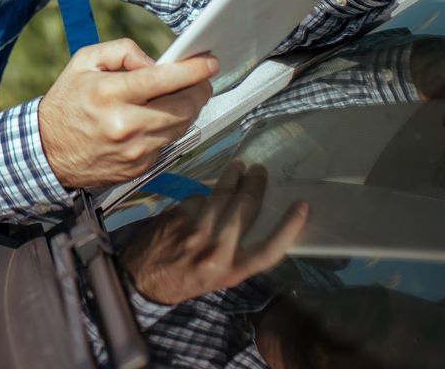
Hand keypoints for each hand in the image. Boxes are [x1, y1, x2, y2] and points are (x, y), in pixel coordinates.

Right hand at [37, 38, 216, 187]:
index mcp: (108, 93)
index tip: (209, 62)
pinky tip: (162, 116)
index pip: (162, 80)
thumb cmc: (67, 102)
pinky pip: (168, 142)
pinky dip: (171, 127)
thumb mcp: (84, 61)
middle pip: (182, 107)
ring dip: (190, 108)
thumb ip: (122, 51)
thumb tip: (156, 62)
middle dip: (199, 90)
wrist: (47, 151)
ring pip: (181, 126)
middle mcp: (123, 124)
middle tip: (202, 79)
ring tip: (185, 94)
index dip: (192, 70)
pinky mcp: (139, 167)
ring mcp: (134, 150)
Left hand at [119, 162, 307, 304]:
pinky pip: (198, 197)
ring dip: (232, 177)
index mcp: (233, 271)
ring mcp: (195, 231)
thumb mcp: (220, 276)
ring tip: (238, 167)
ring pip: (220, 195)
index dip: (288, 227)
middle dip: (254, 185)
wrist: (142, 279)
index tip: (302, 205)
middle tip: (259, 171)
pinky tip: (205, 196)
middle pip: (245, 209)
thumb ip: (238, 252)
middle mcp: (217, 250)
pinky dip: (203, 194)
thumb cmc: (188, 278)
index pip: (269, 250)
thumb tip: (255, 218)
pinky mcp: (177, 216)